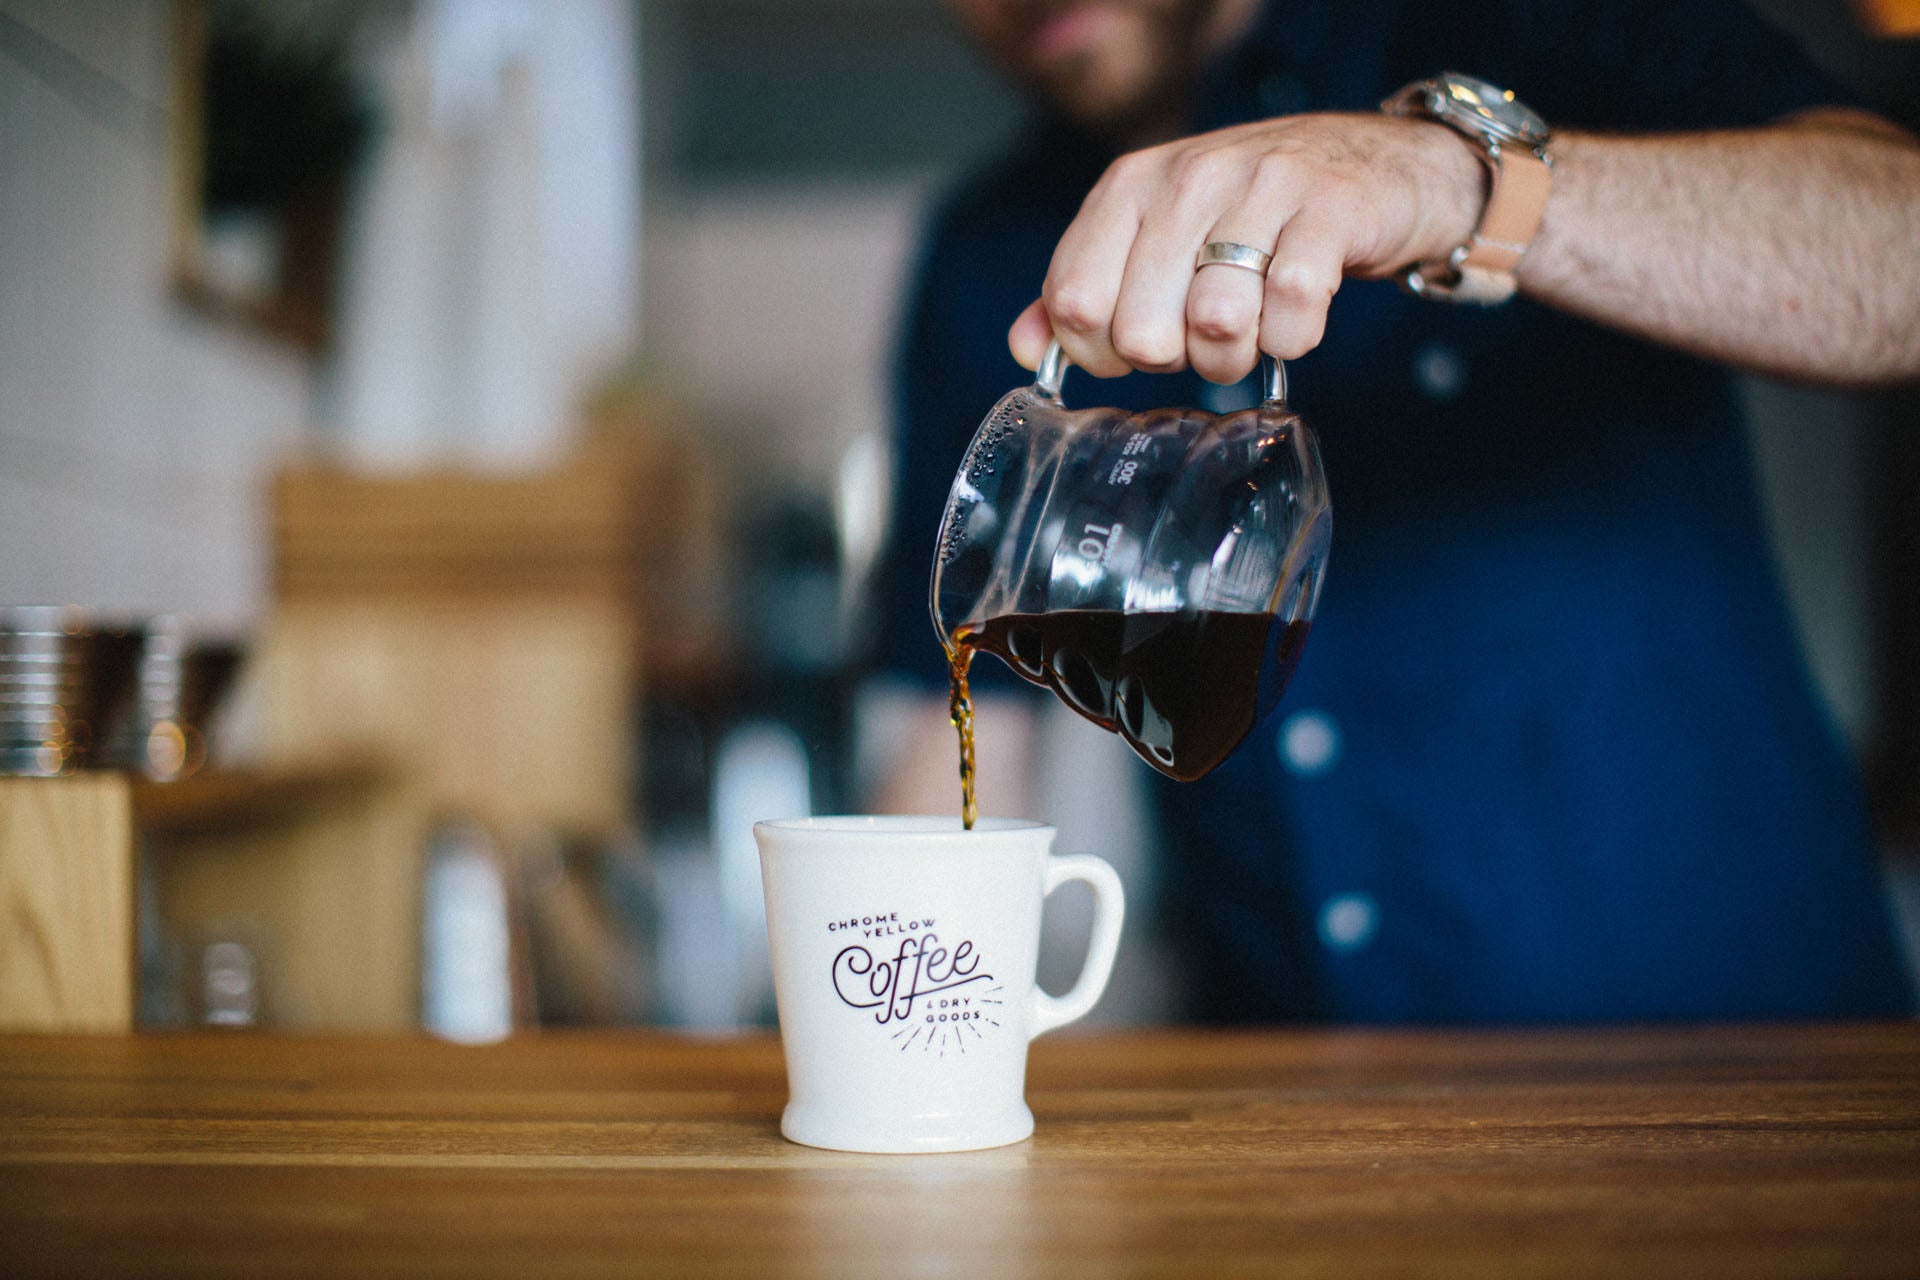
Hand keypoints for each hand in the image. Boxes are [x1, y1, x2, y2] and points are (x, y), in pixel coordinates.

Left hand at [1008, 112, 1486, 383]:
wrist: (1375, 165)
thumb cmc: (1253, 217)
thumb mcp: (1158, 238)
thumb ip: (1088, 289)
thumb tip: (1027, 347)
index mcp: (1129, 185)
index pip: (1073, 301)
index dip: (1101, 353)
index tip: (1136, 347)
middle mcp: (1186, 178)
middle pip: (1141, 331)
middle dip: (1175, 360)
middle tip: (1204, 337)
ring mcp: (1259, 187)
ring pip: (1215, 324)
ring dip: (1237, 355)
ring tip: (1253, 330)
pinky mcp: (1329, 209)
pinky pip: (1291, 313)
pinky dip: (1294, 339)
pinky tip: (1297, 315)